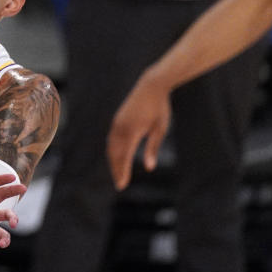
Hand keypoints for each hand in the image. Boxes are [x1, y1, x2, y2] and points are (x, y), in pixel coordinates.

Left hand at [0, 174, 24, 250]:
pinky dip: (6, 239)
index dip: (0, 179)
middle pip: (2, 194)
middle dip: (13, 190)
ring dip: (13, 217)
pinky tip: (3, 244)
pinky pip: (2, 234)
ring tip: (14, 223)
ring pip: (6, 215)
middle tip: (23, 188)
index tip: (11, 177)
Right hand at [107, 73, 170, 190]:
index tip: (122, 185)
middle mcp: (121, 128)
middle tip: (120, 184)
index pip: (124, 157)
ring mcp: (117, 123)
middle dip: (116, 170)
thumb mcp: (160, 129)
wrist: (150, 86)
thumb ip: (153, 148)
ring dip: (113, 161)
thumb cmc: (159, 108)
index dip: (122, 172)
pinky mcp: (117, 119)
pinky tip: (116, 157)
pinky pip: (112, 139)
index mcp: (132, 131)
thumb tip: (150, 168)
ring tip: (118, 173)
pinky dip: (113, 150)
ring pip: (111, 146)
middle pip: (114, 154)